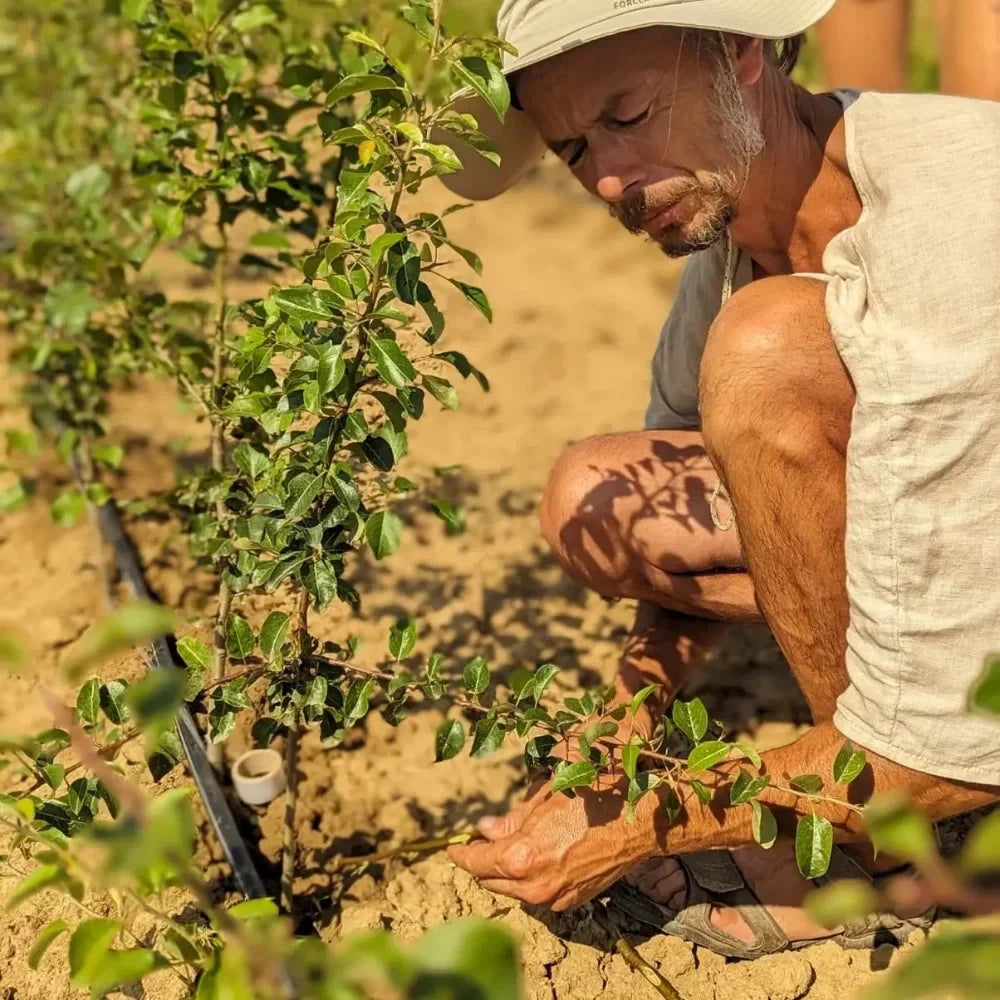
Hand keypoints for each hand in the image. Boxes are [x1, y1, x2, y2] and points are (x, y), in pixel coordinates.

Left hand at [448, 774, 656, 910]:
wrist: (638, 822)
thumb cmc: (592, 799)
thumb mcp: (544, 799)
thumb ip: (510, 819)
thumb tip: (485, 828)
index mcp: (522, 857)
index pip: (477, 862)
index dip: (462, 853)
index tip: (454, 846)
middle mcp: (535, 885)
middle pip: (492, 881)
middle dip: (482, 863)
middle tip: (480, 843)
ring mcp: (554, 897)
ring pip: (514, 890)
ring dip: (506, 873)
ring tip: (509, 848)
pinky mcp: (571, 901)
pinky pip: (538, 894)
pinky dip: (530, 880)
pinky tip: (536, 858)